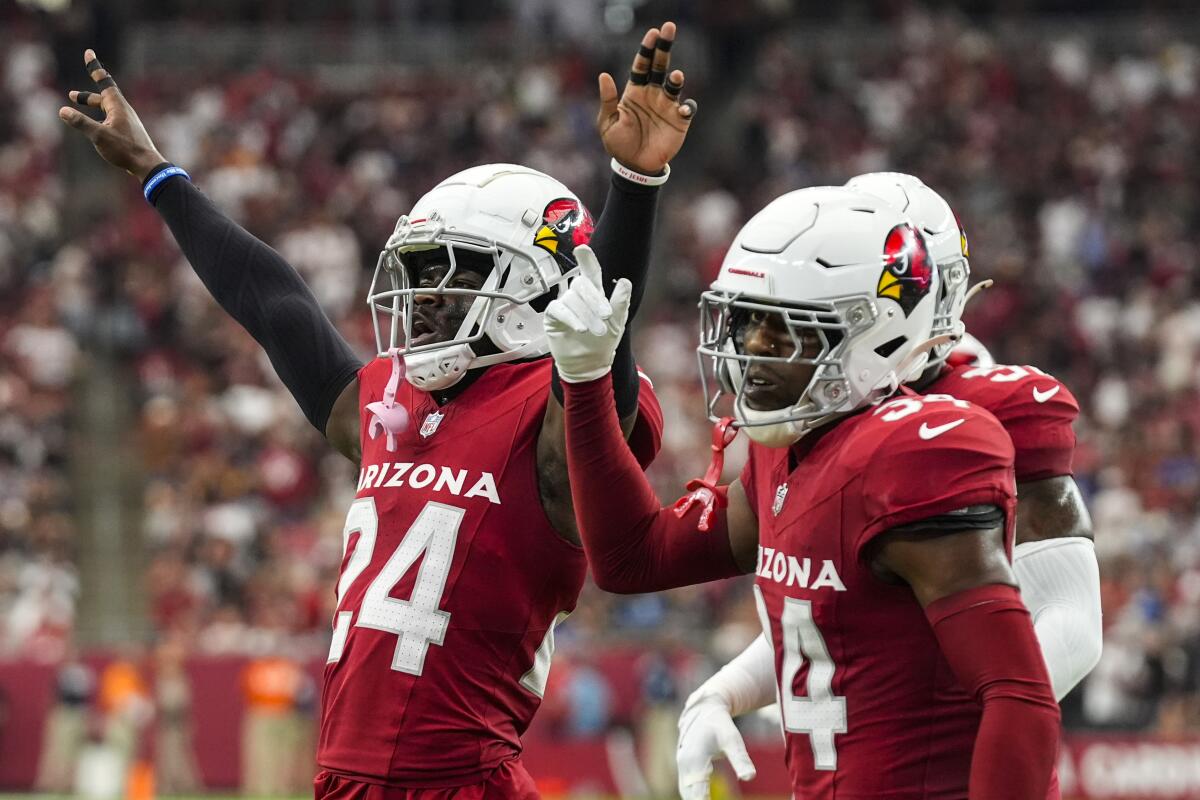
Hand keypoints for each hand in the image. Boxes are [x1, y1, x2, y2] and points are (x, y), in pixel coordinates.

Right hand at [58, 49, 165, 180]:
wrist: (147, 166)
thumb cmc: (125, 150)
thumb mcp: (99, 135)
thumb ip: (81, 122)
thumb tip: (63, 110)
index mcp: (118, 106)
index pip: (104, 81)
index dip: (95, 67)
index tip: (88, 53)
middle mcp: (124, 111)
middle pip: (104, 96)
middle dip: (88, 96)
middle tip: (73, 95)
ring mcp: (127, 121)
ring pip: (107, 109)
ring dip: (92, 105)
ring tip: (77, 104)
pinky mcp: (129, 132)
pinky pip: (111, 119)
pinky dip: (100, 117)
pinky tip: (96, 127)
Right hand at [544, 246, 630, 383]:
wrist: (589, 364)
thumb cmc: (603, 342)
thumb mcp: (617, 322)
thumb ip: (620, 302)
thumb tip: (625, 282)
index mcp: (594, 293)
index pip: (590, 272)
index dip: (586, 259)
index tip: (582, 249)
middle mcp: (578, 296)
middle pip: (582, 284)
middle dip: (595, 300)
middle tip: (606, 317)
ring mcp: (565, 305)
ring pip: (572, 299)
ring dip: (587, 315)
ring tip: (596, 331)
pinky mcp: (553, 317)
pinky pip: (559, 310)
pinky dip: (571, 318)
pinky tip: (581, 328)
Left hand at [598, 21, 696, 175]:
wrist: (634, 167)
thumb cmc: (619, 145)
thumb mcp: (608, 123)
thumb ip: (608, 100)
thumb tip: (603, 75)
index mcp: (635, 92)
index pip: (642, 65)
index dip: (647, 49)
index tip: (652, 33)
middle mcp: (653, 94)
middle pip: (660, 65)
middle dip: (664, 47)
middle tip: (669, 28)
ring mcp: (667, 106)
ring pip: (674, 85)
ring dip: (676, 79)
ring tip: (675, 76)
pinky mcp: (679, 120)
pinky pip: (687, 109)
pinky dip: (688, 106)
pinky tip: (683, 108)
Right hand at [676, 690, 756, 799]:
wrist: (704, 709)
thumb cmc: (720, 724)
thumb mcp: (733, 739)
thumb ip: (741, 758)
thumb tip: (750, 777)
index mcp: (694, 760)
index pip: (698, 794)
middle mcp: (684, 765)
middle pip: (689, 797)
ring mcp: (682, 767)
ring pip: (686, 794)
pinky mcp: (684, 768)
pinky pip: (687, 789)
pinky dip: (695, 799)